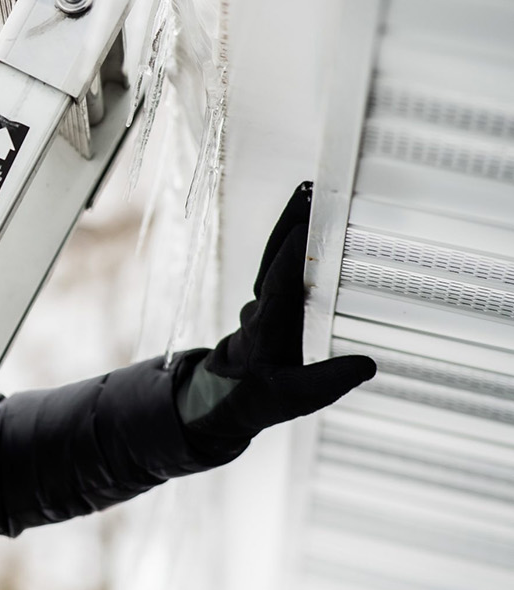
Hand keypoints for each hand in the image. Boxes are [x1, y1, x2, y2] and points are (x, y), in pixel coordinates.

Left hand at [181, 182, 376, 457]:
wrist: (222, 401)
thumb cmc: (256, 398)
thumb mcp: (293, 398)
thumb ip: (328, 381)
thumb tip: (367, 364)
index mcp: (267, 324)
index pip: (279, 278)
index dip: (294, 250)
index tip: (311, 223)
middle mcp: (260, 306)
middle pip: (274, 255)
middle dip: (292, 222)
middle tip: (313, 188)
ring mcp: (260, 302)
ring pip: (274, 256)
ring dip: (290, 226)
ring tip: (312, 195)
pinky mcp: (265, 303)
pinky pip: (278, 265)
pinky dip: (291, 243)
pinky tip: (309, 228)